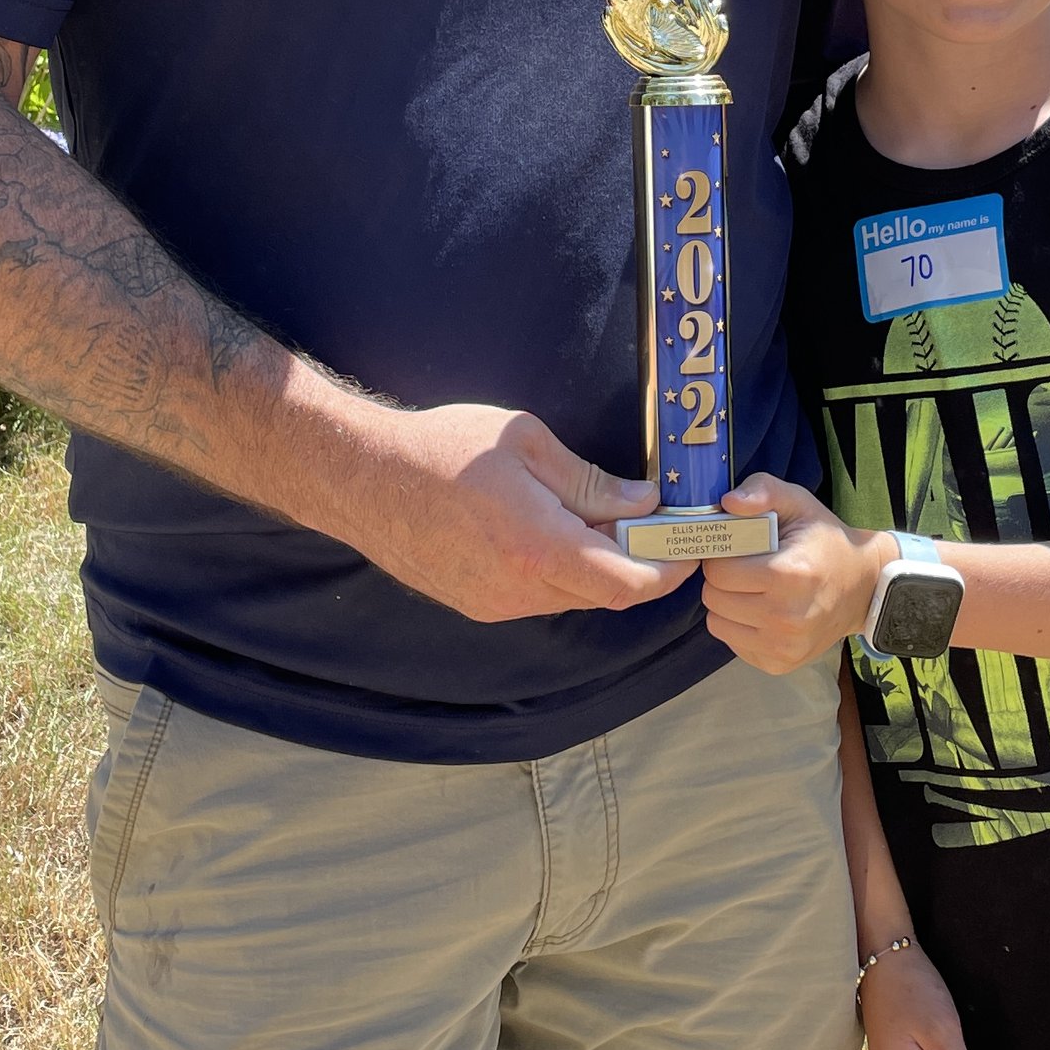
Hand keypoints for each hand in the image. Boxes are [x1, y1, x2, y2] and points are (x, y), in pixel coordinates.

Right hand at [334, 400, 692, 622]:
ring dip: (596, 566)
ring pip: (571, 596)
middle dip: (637, 561)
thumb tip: (644, 504)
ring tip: (598, 518)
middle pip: (605, 593)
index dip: (669, 570)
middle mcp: (520, 589)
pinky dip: (560, 571)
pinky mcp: (475, 605)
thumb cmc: (442, 448)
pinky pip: (538, 596)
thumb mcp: (526, 444)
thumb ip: (592, 482)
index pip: (629, 584)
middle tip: (652, 522)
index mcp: (539, 547)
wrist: (361, 477)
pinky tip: (550, 530)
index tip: (688, 545)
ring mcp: (495, 604)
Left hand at [698, 473, 885, 673]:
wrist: (864, 588)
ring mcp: (784, 646)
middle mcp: (786, 618)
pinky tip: (762, 611)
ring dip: (727, 604)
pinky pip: (733, 643)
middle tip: (745, 568)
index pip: (719, 570)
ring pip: (717, 623)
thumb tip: (727, 503)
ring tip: (753, 589)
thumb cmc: (825, 541)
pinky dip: (740, 626)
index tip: (738, 549)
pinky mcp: (780, 664)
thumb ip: (763, 490)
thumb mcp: (799, 503)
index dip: (722, 555)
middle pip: (714, 598)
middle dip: (722, 579)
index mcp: (789, 575)